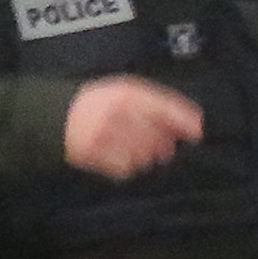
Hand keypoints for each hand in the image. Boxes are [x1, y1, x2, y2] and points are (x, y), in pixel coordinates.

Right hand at [61, 77, 204, 180]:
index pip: (162, 105)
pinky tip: (126, 158)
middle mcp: (115, 112)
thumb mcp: (125, 91)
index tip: (197, 130)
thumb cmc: (98, 104)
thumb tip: (188, 122)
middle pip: (155, 134)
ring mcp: (103, 134)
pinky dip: (129, 166)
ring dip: (148, 155)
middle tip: (165, 146)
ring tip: (142, 150)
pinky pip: (123, 167)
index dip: (183, 119)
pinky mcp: (92, 154)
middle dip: (164, 143)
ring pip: (142, 153)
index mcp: (124, 93)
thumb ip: (155, 104)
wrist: (60, 116)